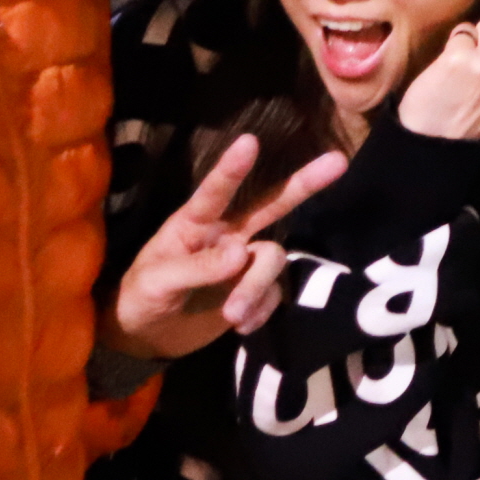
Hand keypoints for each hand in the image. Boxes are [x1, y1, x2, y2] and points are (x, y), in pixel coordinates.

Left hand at [105, 134, 348, 359]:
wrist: (147, 338)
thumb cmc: (141, 297)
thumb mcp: (157, 283)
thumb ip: (197, 267)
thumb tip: (242, 253)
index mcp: (195, 224)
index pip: (215, 192)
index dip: (232, 168)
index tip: (249, 141)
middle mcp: (228, 234)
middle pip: (271, 205)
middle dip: (302, 184)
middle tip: (338, 161)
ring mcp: (244, 263)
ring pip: (272, 260)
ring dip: (256, 288)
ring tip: (233, 316)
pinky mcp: (255, 292)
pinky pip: (274, 294)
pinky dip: (260, 311)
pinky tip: (239, 327)